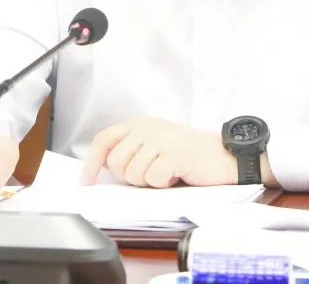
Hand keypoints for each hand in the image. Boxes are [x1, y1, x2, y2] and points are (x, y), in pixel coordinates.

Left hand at [79, 116, 235, 187]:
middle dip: (130, 177)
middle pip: (116, 163)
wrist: (222, 155)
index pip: (104, 140)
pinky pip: (153, 178)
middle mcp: (147, 127)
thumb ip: (130, 151)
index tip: (86, 181)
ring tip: (166, 172)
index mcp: (139, 124)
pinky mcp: (174, 153)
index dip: (92, 163)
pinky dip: (164, 183)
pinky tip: (176, 174)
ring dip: (149, 182)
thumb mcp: (154, 146)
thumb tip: (101, 170)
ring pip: (133, 174)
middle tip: (152, 173)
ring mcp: (160, 139)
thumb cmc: (187, 155)